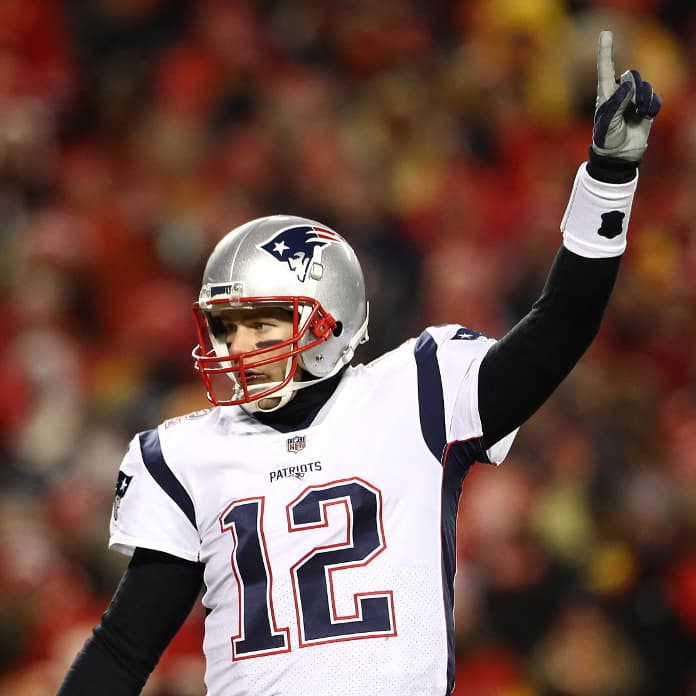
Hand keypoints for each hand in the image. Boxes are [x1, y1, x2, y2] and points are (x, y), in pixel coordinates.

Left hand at [591, 30, 660, 162]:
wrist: (618, 155)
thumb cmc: (606, 138)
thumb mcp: (607, 121)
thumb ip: (616, 101)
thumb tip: (627, 83)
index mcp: (605, 93)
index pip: (606, 68)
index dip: (606, 50)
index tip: (606, 33)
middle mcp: (620, 93)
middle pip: (632, 74)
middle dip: (635, 86)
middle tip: (633, 104)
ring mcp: (633, 100)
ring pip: (645, 86)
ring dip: (644, 99)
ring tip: (639, 113)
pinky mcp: (646, 108)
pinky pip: (655, 98)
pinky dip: (652, 106)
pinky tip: (646, 116)